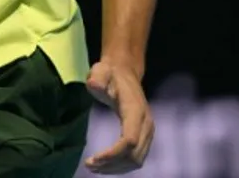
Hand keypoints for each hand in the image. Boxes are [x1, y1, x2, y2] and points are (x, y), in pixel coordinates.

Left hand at [84, 59, 153, 173]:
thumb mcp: (100, 71)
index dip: (113, 154)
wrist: (124, 72)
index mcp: (136, 110)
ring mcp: (148, 132)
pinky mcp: (145, 137)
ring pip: (136, 160)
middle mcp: (146, 124)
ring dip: (116, 168)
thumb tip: (94, 84)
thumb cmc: (109, 73)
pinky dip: (121, 166)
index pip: (129, 140)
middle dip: (112, 164)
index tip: (93, 160)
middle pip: (134, 155)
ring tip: (94, 168)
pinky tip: (105, 166)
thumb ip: (97, 77)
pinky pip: (137, 158)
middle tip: (89, 166)